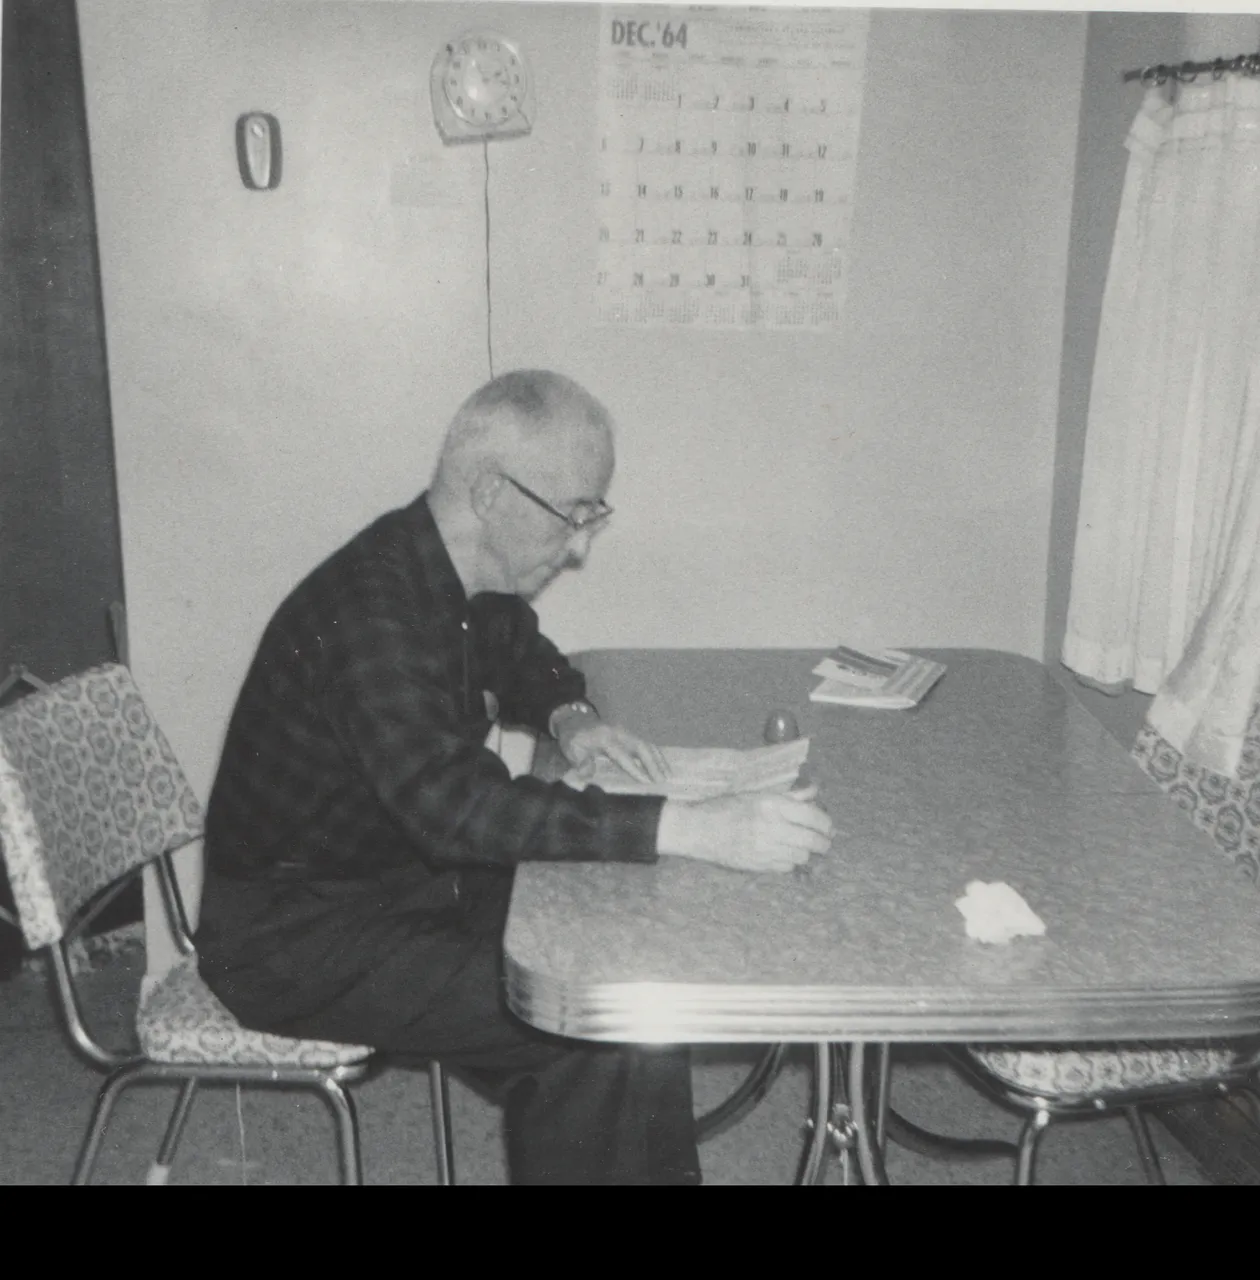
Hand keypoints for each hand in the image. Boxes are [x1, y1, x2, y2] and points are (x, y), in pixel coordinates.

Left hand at [560, 721, 670, 785]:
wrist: (575, 719)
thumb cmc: (573, 738)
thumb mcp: (571, 749)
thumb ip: (580, 762)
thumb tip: (588, 774)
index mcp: (605, 738)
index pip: (622, 755)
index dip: (635, 769)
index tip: (646, 782)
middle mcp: (619, 733)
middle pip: (641, 747)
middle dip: (654, 764)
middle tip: (663, 780)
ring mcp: (626, 732)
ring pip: (647, 745)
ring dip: (659, 760)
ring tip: (669, 775)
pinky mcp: (629, 734)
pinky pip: (646, 744)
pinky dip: (656, 755)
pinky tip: (663, 766)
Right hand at [656, 784, 832, 873]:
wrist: (699, 830)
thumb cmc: (727, 807)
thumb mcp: (757, 794)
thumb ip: (789, 796)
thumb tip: (815, 790)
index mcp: (771, 805)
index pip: (813, 816)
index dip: (826, 823)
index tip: (828, 826)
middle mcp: (772, 827)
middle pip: (812, 840)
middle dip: (824, 842)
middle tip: (825, 841)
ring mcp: (765, 848)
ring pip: (801, 856)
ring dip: (806, 851)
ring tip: (802, 846)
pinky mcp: (759, 865)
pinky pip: (787, 867)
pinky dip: (790, 861)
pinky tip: (784, 854)